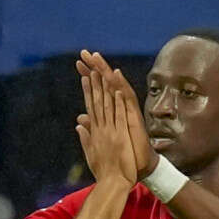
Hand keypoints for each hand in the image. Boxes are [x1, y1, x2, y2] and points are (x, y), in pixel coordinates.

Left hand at [81, 51, 154, 174]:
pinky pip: (127, 98)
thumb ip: (91, 127)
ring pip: (115, 86)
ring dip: (105, 71)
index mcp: (110, 112)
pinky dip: (121, 86)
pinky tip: (115, 74)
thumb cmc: (124, 154)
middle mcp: (119, 107)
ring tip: (97, 57)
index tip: (78, 65)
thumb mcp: (102, 138)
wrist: (140, 167)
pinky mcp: (133, 116)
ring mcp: (127, 110)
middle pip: (105, 83)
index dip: (88, 77)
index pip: (97, 91)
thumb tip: (80, 118)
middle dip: (95, 67)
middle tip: (84, 52)